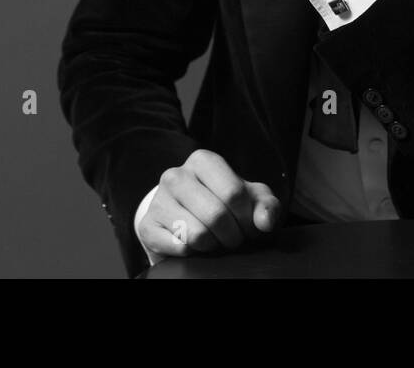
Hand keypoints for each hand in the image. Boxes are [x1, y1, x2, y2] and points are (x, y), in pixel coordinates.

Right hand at [136, 149, 282, 258]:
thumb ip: (266, 206)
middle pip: (216, 216)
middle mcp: (175, 175)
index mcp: (203, 161)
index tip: (249, 226)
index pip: (234, 194)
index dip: (247, 218)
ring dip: (214, 245)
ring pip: (197, 234)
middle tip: (234, 237)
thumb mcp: (251, 198)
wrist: (185, 214)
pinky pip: (179, 248)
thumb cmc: (224, 202)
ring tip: (215, 239)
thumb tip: (265, 223)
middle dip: (232, 235)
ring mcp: (158, 200)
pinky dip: (193, 252)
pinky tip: (195, 244)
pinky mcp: (147, 226)